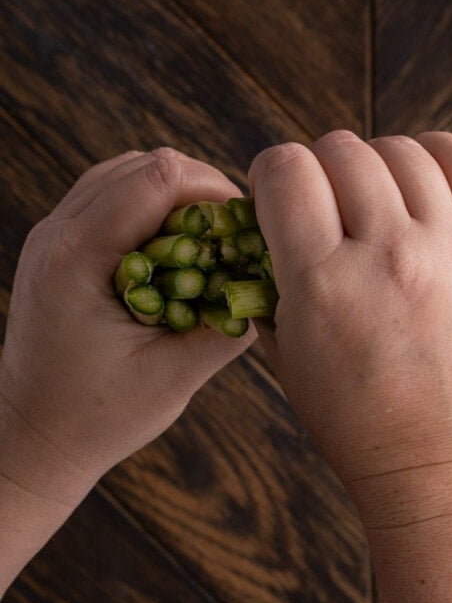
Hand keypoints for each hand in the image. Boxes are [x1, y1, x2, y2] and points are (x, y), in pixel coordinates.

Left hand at [0, 148, 255, 507]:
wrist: (33, 439)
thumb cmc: (98, 417)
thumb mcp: (174, 377)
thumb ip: (225, 325)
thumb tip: (268, 282)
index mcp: (78, 258)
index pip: (157, 178)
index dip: (213, 190)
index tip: (245, 227)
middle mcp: (57, 233)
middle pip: (143, 164)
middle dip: (199, 188)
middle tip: (232, 235)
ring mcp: (52, 235)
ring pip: (125, 170)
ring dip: (175, 193)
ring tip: (207, 240)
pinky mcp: (58, 244)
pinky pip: (109, 194)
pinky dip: (150, 205)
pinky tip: (174, 246)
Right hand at [249, 130, 451, 530]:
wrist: (447, 473)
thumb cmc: (357, 425)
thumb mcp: (287, 357)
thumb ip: (269, 278)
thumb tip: (268, 216)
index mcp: (324, 285)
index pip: (285, 171)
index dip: (269, 173)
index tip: (276, 195)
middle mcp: (390, 255)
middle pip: (342, 151)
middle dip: (319, 167)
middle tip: (324, 202)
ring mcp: (451, 250)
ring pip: (401, 149)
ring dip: (374, 162)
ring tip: (374, 195)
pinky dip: (435, 155)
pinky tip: (420, 181)